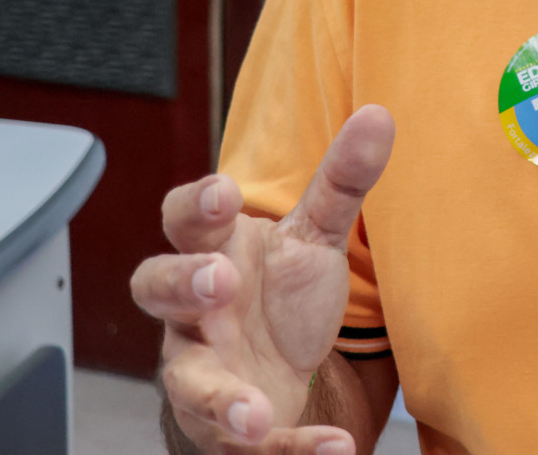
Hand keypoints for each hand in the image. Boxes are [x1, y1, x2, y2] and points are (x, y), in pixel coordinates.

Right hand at [131, 105, 395, 452]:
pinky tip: (331, 450)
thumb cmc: (279, 292)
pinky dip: (290, 448)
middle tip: (217, 282)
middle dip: (180, 284)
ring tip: (256, 414)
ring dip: (219, 399)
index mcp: (214, 252)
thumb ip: (341, 180)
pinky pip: (248, 442)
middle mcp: (194, 313)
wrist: (276, 370)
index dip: (196, 205)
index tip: (224, 192)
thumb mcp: (313, 236)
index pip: (184, 219)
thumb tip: (379, 116)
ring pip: (188, 384)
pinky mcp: (226, 425)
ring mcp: (203, 371)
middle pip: (158, 290)